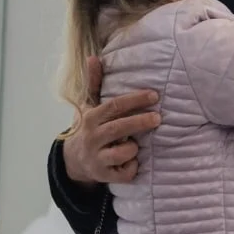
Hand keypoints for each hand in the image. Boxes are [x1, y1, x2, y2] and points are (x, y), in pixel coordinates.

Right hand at [62, 56, 161, 185]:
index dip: (135, 100)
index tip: (154, 95)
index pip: (114, 106)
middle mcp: (93, 137)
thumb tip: (93, 57)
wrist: (74, 160)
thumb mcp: (88, 105)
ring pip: (124, 152)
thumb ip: (94, 83)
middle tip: (159, 118)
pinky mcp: (104, 175)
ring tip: (134, 144)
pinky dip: (133, 168)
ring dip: (134, 148)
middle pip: (120, 128)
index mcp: (91, 117)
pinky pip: (126, 173)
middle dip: (141, 122)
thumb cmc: (89, 127)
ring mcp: (98, 157)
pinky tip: (131, 162)